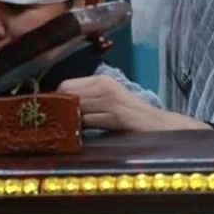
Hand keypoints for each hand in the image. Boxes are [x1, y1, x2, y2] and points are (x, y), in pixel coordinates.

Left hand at [58, 75, 207, 131]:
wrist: (158, 126)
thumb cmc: (129, 116)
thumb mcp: (106, 102)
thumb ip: (86, 100)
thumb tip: (59, 107)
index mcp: (101, 80)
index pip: (65, 85)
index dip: (58, 99)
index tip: (55, 112)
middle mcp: (105, 85)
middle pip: (68, 95)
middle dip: (62, 110)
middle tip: (61, 123)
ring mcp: (111, 99)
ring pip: (77, 107)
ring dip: (72, 120)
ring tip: (74, 129)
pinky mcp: (117, 115)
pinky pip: (90, 120)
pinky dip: (84, 128)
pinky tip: (88, 133)